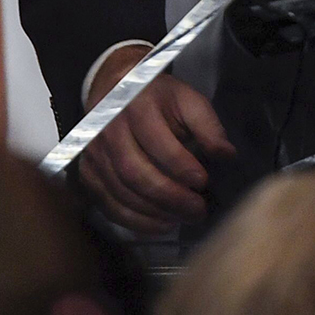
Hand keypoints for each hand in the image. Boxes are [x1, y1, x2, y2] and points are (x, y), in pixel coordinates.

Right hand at [75, 46, 235, 235]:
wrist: (115, 89)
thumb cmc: (157, 98)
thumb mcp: (187, 99)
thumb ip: (208, 126)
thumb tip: (226, 155)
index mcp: (136, 105)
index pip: (158, 144)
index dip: (182, 168)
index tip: (204, 182)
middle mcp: (107, 130)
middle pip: (135, 173)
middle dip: (170, 197)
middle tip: (198, 210)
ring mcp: (93, 153)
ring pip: (120, 193)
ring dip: (154, 213)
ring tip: (183, 218)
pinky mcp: (87, 172)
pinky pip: (108, 205)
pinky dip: (135, 221)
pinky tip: (160, 224)